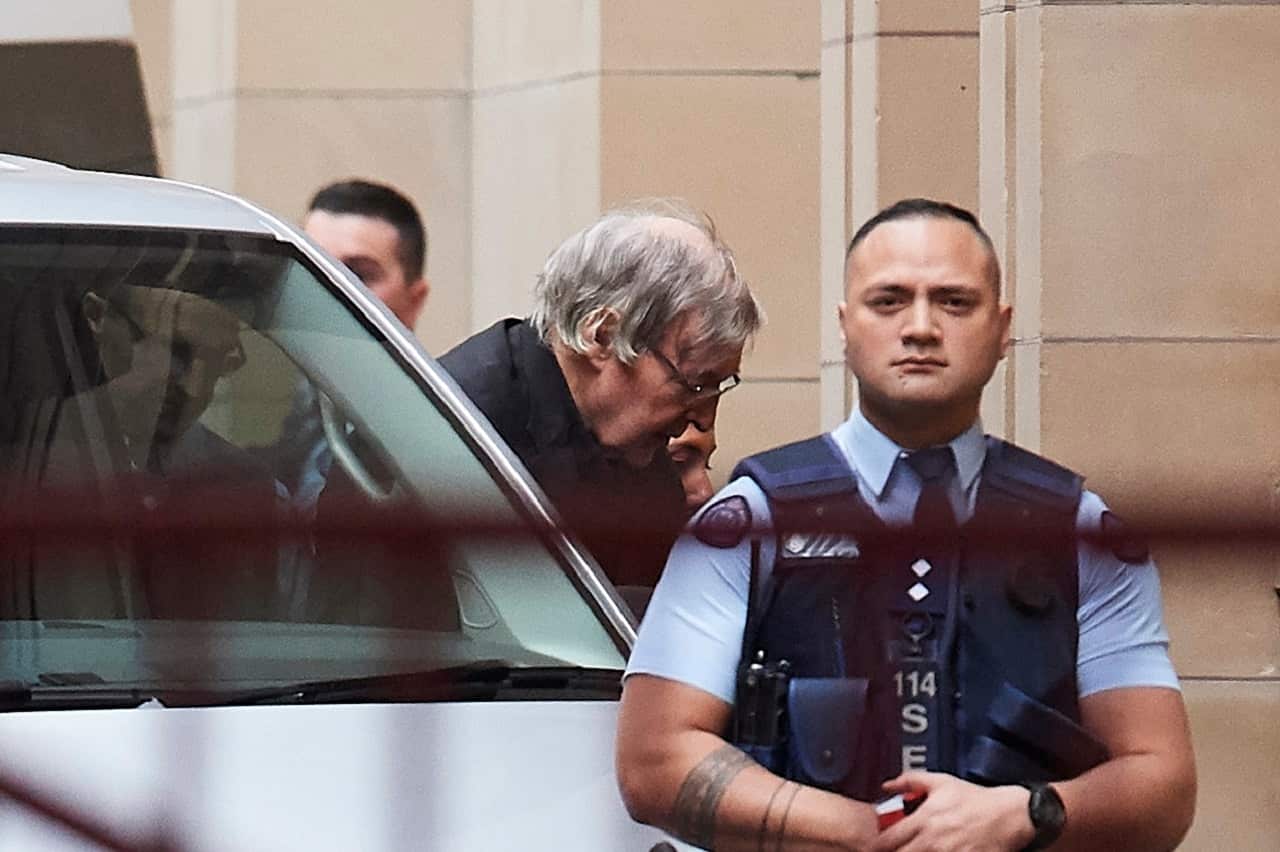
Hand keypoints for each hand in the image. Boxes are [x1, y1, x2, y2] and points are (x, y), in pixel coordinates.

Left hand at [870, 771, 1033, 851]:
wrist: (1008, 815)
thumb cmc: (976, 799)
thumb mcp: (941, 782)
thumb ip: (910, 781)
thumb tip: (887, 785)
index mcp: (924, 819)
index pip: (888, 840)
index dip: (877, 845)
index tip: (876, 845)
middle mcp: (933, 841)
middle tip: (893, 848)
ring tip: (914, 849)